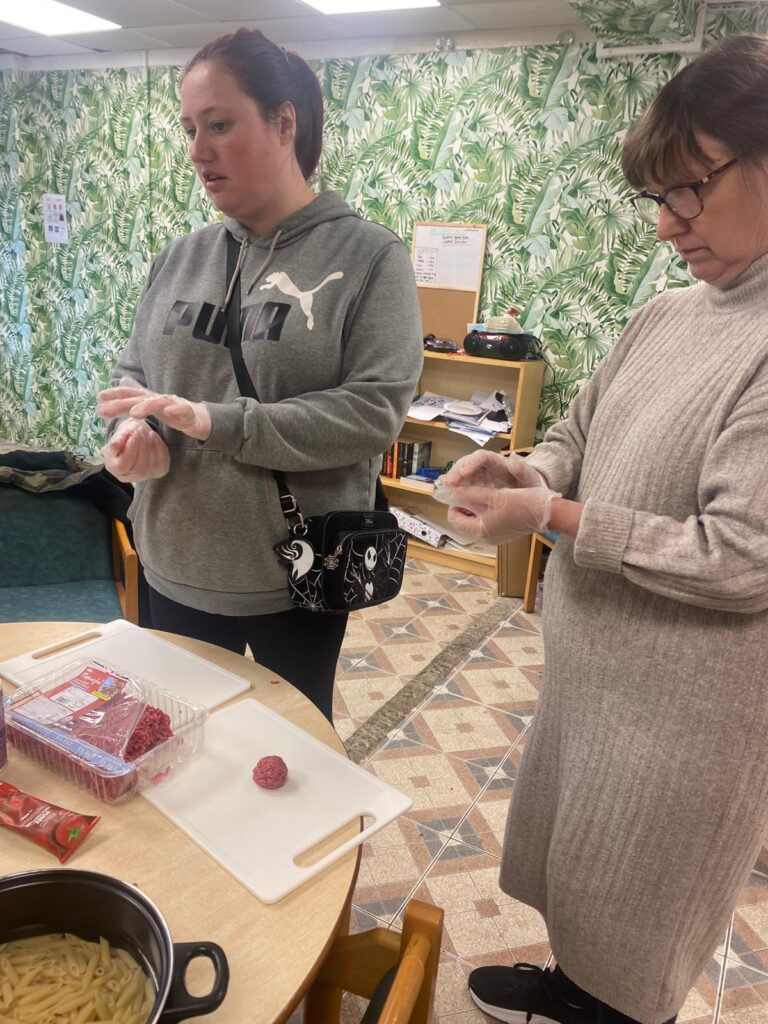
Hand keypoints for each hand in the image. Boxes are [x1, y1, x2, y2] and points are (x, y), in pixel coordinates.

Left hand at [97, 385, 211, 441]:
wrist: (195, 417)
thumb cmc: (170, 410)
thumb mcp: (149, 404)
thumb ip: (134, 396)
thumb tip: (120, 381)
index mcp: (147, 398)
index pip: (129, 394)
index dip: (114, 394)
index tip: (98, 397)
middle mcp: (157, 398)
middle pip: (137, 399)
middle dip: (120, 403)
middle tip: (103, 410)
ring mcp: (172, 403)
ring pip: (157, 403)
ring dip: (146, 406)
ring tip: (134, 413)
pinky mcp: (186, 411)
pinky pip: (180, 409)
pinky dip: (174, 409)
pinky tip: (168, 411)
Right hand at [103, 418, 169, 482]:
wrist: (134, 442)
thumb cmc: (122, 442)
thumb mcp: (115, 439)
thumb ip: (117, 440)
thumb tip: (121, 439)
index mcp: (117, 470)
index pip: (124, 464)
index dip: (131, 448)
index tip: (134, 433)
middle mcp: (131, 477)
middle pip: (139, 467)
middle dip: (142, 446)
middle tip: (141, 431)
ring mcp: (147, 476)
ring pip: (153, 464)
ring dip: (151, 445)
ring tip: (147, 432)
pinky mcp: (160, 471)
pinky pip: (163, 461)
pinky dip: (160, 447)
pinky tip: (154, 436)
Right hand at [437, 450, 545, 492]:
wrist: (531, 497)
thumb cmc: (530, 485)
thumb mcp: (530, 478)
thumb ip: (523, 470)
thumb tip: (514, 459)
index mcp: (498, 462)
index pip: (481, 457)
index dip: (471, 463)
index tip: (463, 472)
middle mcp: (485, 467)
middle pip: (467, 463)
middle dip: (457, 471)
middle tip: (449, 482)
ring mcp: (479, 477)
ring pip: (461, 473)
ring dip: (452, 479)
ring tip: (445, 487)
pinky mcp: (476, 487)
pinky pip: (463, 486)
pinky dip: (454, 489)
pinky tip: (447, 494)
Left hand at [442, 482, 558, 543]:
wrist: (546, 512)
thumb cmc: (521, 503)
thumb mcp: (493, 495)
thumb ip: (470, 494)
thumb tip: (453, 491)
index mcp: (481, 531)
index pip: (454, 518)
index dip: (454, 503)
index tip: (461, 490)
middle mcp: (485, 538)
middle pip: (463, 521)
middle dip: (464, 506)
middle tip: (471, 490)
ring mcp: (494, 537)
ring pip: (474, 521)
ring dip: (474, 508)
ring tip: (482, 494)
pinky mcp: (502, 533)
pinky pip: (485, 523)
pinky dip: (484, 513)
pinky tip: (492, 501)